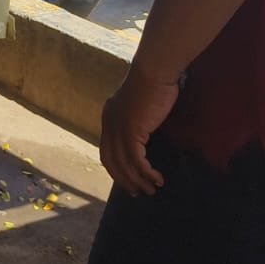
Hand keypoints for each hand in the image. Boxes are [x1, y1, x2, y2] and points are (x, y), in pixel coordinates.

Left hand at [100, 67, 180, 195]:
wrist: (154, 70)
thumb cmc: (154, 82)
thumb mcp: (141, 104)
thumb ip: (139, 119)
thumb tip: (148, 135)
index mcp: (109, 117)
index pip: (107, 150)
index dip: (116, 168)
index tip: (128, 180)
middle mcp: (109, 124)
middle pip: (111, 161)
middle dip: (124, 180)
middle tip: (137, 192)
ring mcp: (118, 128)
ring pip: (125, 164)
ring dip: (138, 180)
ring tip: (151, 190)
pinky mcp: (132, 131)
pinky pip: (137, 160)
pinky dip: (146, 173)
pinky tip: (157, 179)